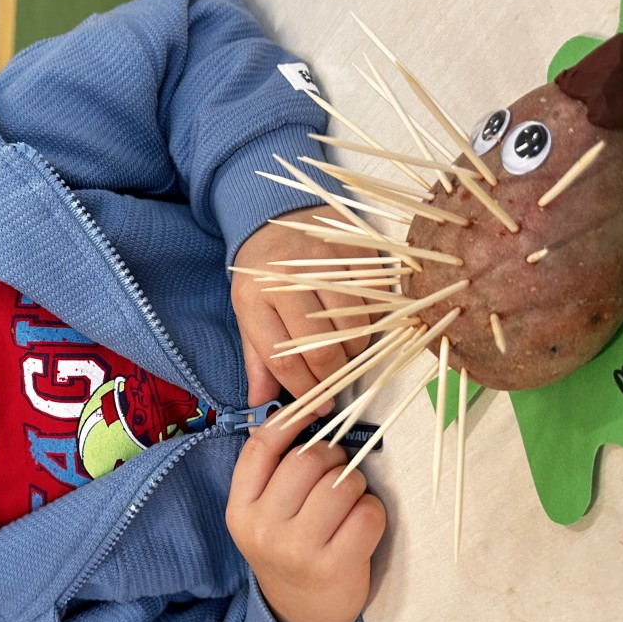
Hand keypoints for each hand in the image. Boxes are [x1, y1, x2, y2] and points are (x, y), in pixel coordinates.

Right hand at [227, 406, 385, 621]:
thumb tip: (300, 409)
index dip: (291, 420)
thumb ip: (272, 471)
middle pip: (307, 459)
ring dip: (356, 484)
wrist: (299, 615)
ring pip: (341, 484)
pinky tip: (362, 524)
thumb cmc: (287, 549)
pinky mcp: (335, 566)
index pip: (261, 446)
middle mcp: (263, 529)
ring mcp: (298, 550)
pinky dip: (373, 511)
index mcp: (240, 510)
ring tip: (350, 501)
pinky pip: (367, 514)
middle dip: (333, 457)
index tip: (312, 415)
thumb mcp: (262, 514)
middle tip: (338, 472)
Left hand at [231, 207, 379, 403]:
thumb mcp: (247, 313)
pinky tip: (357, 320)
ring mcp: (324, 263)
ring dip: (354, 350)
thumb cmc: (261, 273)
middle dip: (333, 377)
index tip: (317, 405)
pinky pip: (374, 302)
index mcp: (256, 298)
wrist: (277, 216)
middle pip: (322, 349)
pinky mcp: (354, 252)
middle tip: (334, 383)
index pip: (283, 360)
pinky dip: (371, 320)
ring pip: (354, 328)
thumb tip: (262, 403)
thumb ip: (257, 359)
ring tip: (344, 349)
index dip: (304, 391)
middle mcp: (289, 280)